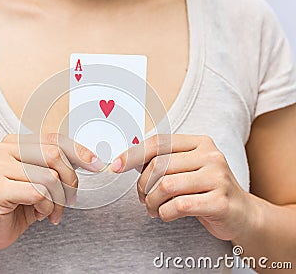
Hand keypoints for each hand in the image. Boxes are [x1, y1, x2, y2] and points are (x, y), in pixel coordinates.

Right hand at [0, 133, 104, 251]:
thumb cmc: (17, 204)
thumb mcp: (41, 179)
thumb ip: (58, 164)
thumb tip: (91, 158)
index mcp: (14, 142)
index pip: (55, 139)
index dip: (79, 152)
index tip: (96, 165)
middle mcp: (2, 149)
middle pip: (55, 156)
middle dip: (70, 181)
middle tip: (69, 200)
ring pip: (50, 177)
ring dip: (57, 200)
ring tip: (49, 210)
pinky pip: (39, 194)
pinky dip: (46, 208)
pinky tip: (39, 214)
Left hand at [110, 134, 252, 240]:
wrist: (241, 213)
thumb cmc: (204, 189)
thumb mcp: (186, 169)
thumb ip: (162, 161)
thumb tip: (125, 160)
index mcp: (200, 143)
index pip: (158, 142)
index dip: (133, 154)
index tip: (115, 167)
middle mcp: (211, 155)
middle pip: (158, 166)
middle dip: (142, 186)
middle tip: (143, 198)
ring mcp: (218, 178)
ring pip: (166, 186)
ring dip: (151, 202)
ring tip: (153, 209)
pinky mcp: (220, 201)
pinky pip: (179, 206)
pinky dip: (165, 213)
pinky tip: (166, 215)